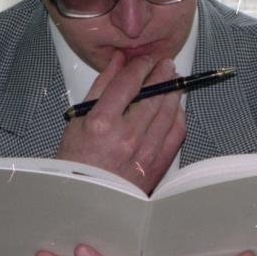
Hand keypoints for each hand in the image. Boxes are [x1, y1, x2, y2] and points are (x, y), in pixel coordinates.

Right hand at [56, 52, 186, 194]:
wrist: (87, 196)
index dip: (140, 65)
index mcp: (102, 122)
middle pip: (154, 95)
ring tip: (173, 80)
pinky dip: (178, 116)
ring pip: (169, 112)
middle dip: (163, 74)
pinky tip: (175, 107)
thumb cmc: (78, 158)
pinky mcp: (158, 164)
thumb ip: (101, 85)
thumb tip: (118, 61)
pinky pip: (177, 133)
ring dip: (173, 91)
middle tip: (166, 64)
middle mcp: (126, 136)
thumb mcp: (79, 118)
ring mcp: (145, 151)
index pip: (129, 83)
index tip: (145, 59)